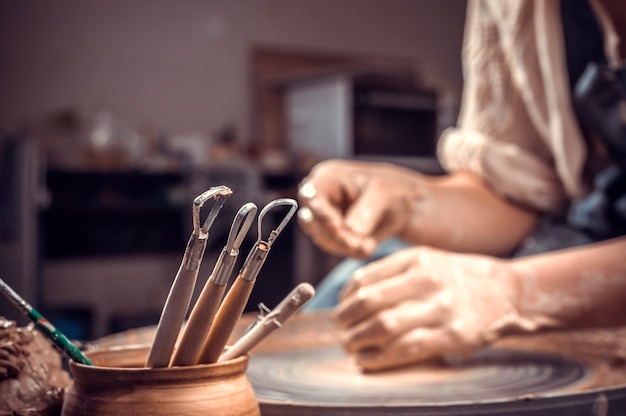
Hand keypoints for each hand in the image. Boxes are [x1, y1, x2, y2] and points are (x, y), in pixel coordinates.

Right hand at [297, 160, 426, 257]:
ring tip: (368, 245)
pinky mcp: (334, 235)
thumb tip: (351, 230)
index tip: (338, 227)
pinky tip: (368, 246)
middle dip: (334, 235)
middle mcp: (321, 198)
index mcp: (328, 178)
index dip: (320, 212)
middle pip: (311, 221)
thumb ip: (366, 211)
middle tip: (359, 243)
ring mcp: (325, 218)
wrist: (406, 205)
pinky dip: (351, 251)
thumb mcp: (384, 193)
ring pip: (322, 238)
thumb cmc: (393, 189)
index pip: (311, 196)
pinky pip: (335, 248)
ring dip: (345, 246)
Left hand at [334, 246, 531, 370]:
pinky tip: (368, 360)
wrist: (509, 292)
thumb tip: (353, 293)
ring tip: (350, 346)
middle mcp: (427, 281)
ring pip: (384, 327)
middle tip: (340, 330)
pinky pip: (407, 349)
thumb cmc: (461, 277)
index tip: (341, 308)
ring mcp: (441, 309)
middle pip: (369, 302)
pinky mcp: (453, 336)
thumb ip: (394, 272)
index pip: (365, 278)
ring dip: (359, 340)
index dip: (345, 297)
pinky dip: (381, 358)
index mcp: (417, 259)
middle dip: (346, 320)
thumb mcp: (428, 259)